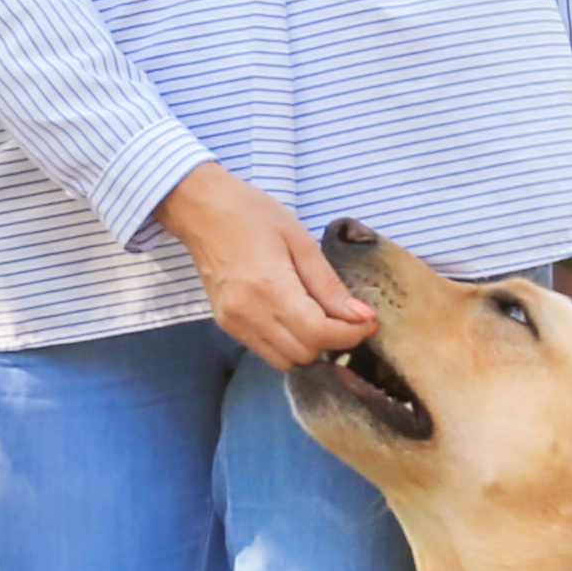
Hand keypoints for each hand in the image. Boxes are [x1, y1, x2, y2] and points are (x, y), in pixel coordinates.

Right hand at [158, 162, 377, 369]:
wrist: (202, 210)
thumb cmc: (252, 214)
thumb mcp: (300, 240)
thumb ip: (329, 284)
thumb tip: (360, 315)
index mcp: (270, 287)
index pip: (318, 334)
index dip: (350, 334)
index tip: (369, 321)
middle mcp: (248, 313)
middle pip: (304, 354)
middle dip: (334, 341)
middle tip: (350, 318)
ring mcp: (234, 322)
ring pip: (285, 361)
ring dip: (310, 347)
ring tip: (324, 319)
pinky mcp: (226, 324)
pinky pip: (266, 351)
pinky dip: (288, 344)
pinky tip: (297, 318)